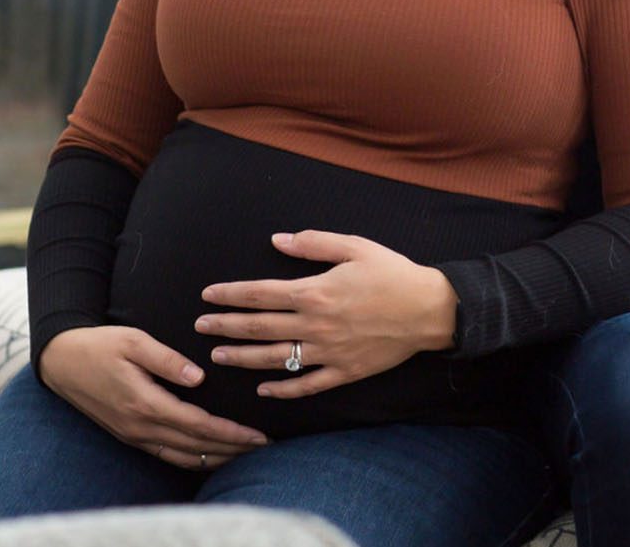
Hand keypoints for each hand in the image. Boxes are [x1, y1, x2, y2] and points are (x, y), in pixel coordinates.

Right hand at [37, 324, 269, 469]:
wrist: (61, 361)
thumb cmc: (101, 344)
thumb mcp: (134, 341)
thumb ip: (167, 360)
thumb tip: (200, 378)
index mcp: (145, 402)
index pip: (198, 425)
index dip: (230, 433)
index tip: (258, 435)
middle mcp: (140, 426)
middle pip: (195, 446)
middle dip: (232, 449)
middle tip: (265, 448)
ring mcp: (133, 435)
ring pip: (181, 456)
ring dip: (215, 458)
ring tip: (246, 455)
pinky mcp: (128, 436)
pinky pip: (166, 455)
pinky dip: (192, 460)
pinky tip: (210, 457)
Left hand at [196, 230, 457, 398]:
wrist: (430, 310)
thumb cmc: (393, 273)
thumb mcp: (354, 246)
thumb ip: (313, 244)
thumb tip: (276, 240)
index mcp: (315, 292)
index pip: (260, 294)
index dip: (230, 295)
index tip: (207, 295)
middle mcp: (315, 324)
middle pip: (259, 327)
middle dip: (225, 326)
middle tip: (199, 326)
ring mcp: (328, 352)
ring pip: (274, 358)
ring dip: (242, 357)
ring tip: (217, 356)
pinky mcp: (344, 371)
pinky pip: (306, 384)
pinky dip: (282, 389)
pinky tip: (263, 389)